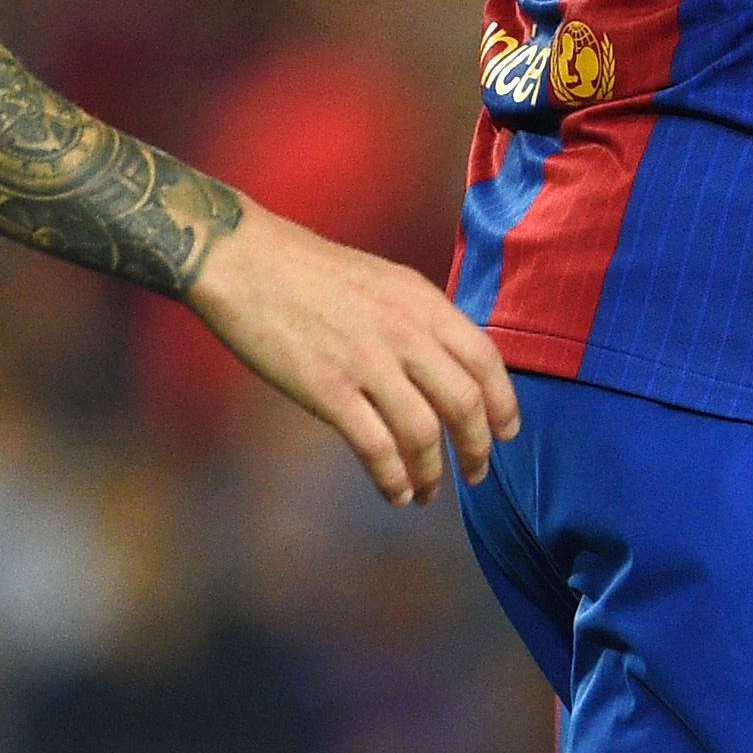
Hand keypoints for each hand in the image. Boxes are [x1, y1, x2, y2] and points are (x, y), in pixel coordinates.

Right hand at [184, 202, 519, 501]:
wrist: (246, 259)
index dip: (504, 403)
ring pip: (423, 433)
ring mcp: (368, 362)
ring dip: (432, 473)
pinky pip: (375, 446)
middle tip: (476, 473)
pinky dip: (392, 478)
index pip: (485, 360)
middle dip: (477, 447)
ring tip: (427, 492)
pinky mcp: (328, 389)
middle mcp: (406, 332)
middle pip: (464, 403)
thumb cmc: (311, 270)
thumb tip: (446, 367)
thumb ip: (420, 320)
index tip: (506, 433)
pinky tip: (394, 492)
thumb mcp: (386, 281)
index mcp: (424, 302)